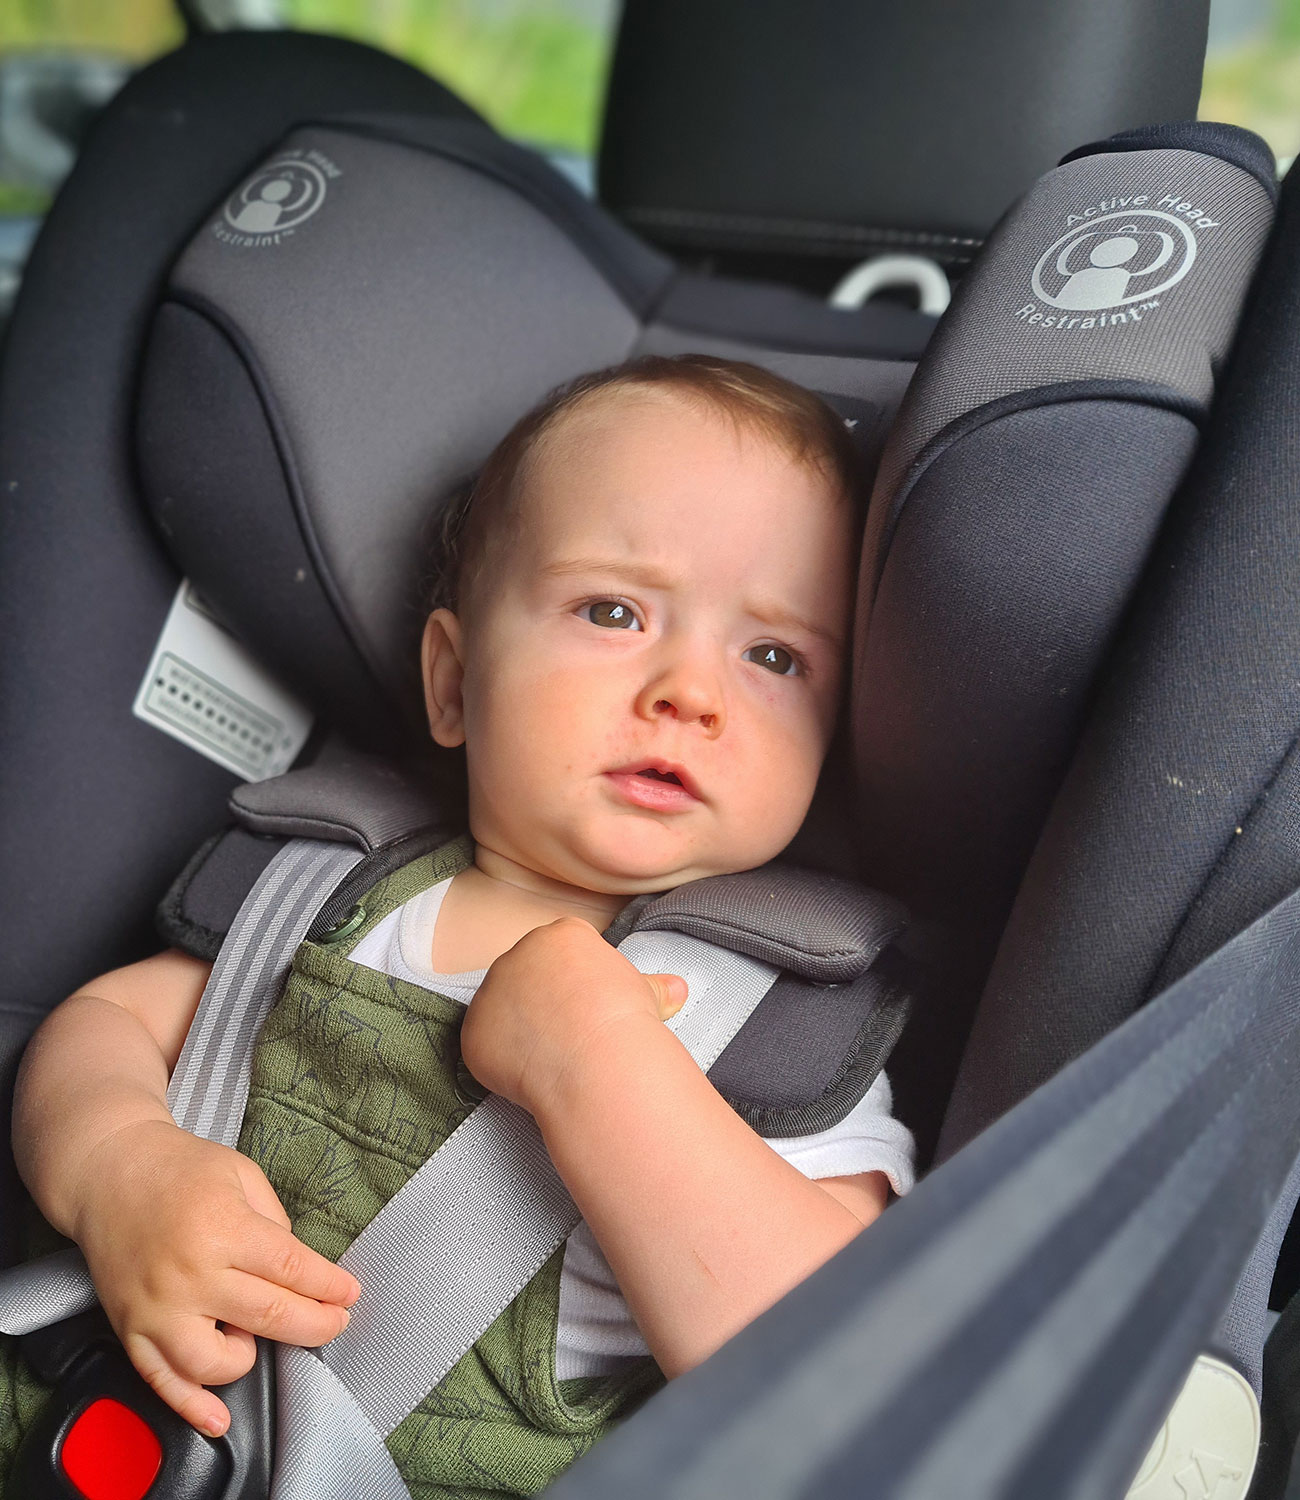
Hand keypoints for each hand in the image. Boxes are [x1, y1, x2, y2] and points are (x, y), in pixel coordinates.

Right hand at [71, 1118, 359, 1437]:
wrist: (108, 1172)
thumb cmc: (178, 1169)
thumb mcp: (242, 1174)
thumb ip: (274, 1223)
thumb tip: (296, 1270)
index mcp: (224, 1229)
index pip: (293, 1271)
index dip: (331, 1287)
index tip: (349, 1294)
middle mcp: (191, 1275)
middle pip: (270, 1316)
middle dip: (317, 1324)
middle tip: (336, 1321)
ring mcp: (158, 1308)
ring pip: (215, 1364)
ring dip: (250, 1359)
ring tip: (255, 1333)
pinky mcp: (131, 1330)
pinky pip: (163, 1382)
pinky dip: (192, 1407)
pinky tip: (219, 1418)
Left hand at [458, 917, 686, 1115]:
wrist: (595, 1056)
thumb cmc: (624, 1019)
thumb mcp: (645, 994)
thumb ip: (652, 986)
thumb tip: (678, 989)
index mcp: (561, 935)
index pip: (562, 952)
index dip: (577, 983)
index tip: (589, 1007)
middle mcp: (519, 954)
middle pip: (527, 976)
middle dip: (544, 1003)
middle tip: (570, 1034)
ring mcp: (492, 991)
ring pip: (503, 1009)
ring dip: (520, 1029)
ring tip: (554, 1056)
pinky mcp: (473, 1030)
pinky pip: (484, 1044)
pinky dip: (502, 1060)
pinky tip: (532, 1073)